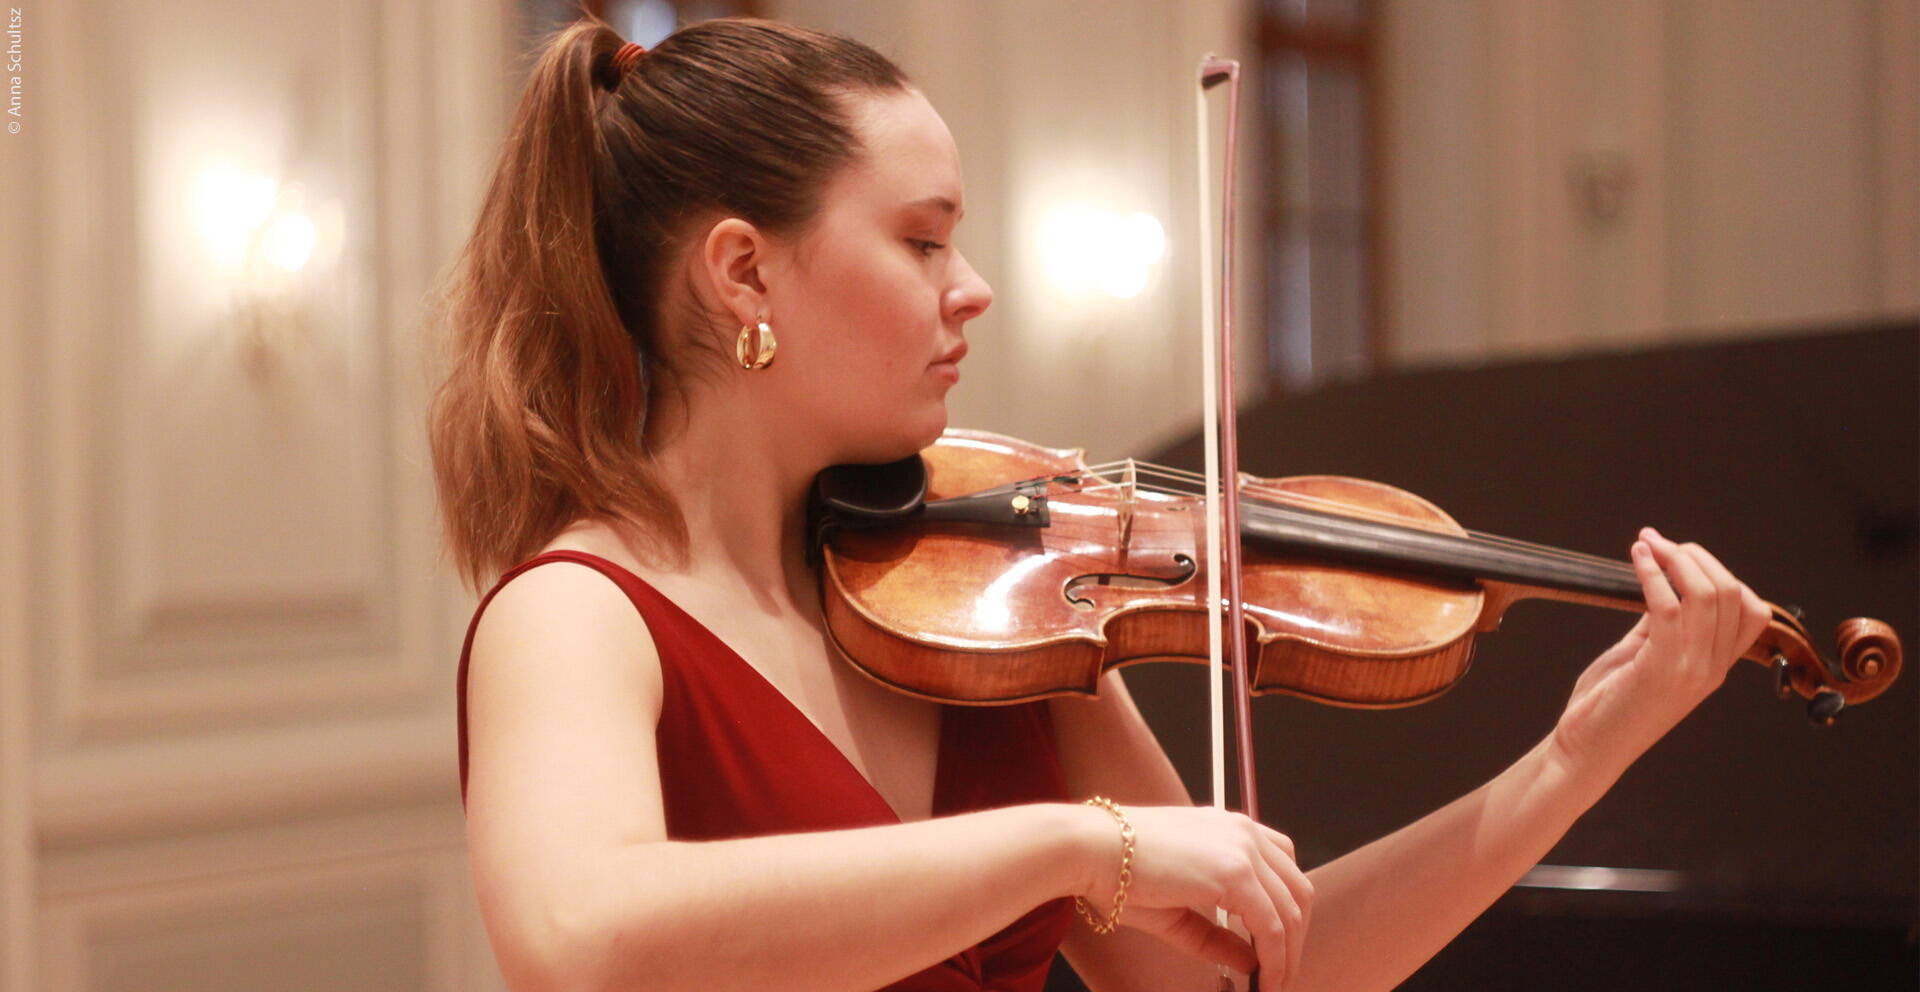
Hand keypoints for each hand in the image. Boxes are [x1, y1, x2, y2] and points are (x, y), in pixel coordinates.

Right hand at [1078, 804, 1312, 987]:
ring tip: (1276, 985)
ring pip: (1292, 910)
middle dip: (1296, 938)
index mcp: (1229, 829)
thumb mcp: (1176, 910)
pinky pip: (1272, 925)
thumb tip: (1251, 960)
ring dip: (1290, 955)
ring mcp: (1243, 849)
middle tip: (1283, 976)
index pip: (1282, 870)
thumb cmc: (1118, 873)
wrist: (1091, 848)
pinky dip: (1276, 959)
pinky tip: (1266, 981)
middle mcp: (1244, 832)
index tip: (1280, 949)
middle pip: (1297, 889)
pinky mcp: (1235, 872)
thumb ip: (1216, 935)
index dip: (1287, 913)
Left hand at [1552, 527, 1770, 773]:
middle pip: (1732, 592)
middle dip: (1696, 556)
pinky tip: (1636, 558)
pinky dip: (1653, 573)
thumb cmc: (1608, 704)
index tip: (1679, 552)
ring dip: (1675, 558)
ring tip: (1646, 544)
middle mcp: (1712, 668)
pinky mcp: (1660, 668)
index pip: (1751, 609)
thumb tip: (1665, 580)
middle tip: (1659, 543)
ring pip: (1706, 594)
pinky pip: (1669, 606)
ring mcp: (1691, 669)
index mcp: (1715, 666)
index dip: (1720, 572)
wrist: (1586, 751)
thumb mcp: (1643, 655)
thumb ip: (1661, 623)